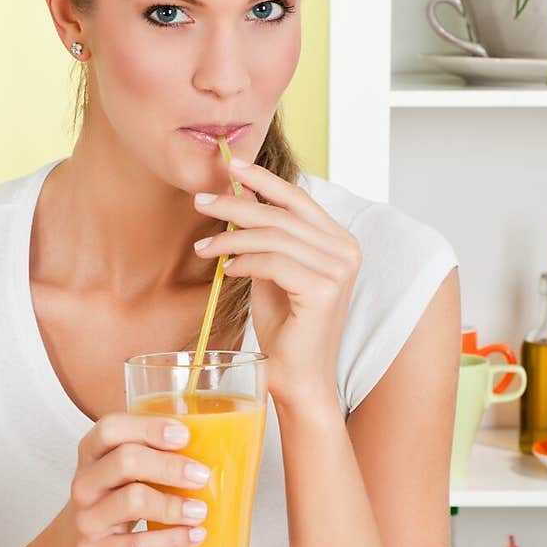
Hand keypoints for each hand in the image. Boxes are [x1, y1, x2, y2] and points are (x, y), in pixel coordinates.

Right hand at [49, 412, 211, 546]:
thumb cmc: (108, 506)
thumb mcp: (119, 476)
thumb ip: (150, 457)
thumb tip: (212, 445)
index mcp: (91, 455)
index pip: (111, 428)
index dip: (148, 428)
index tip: (184, 435)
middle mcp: (85, 484)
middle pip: (125, 460)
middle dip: (169, 466)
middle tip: (201, 475)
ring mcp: (88, 519)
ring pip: (132, 501)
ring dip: (174, 505)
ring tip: (200, 510)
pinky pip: (138, 545)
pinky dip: (172, 540)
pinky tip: (194, 536)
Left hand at [193, 158, 361, 412]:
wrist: (297, 380)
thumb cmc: (285, 331)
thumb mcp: (272, 273)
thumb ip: (265, 240)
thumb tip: (238, 202)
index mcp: (339, 242)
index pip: (298, 199)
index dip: (263, 180)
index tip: (230, 166)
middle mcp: (346, 251)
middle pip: (281, 213)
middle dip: (235, 204)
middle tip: (200, 201)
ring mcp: (339, 269)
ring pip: (273, 236)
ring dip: (230, 237)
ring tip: (203, 247)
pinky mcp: (323, 289)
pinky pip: (273, 262)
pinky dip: (244, 261)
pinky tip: (227, 269)